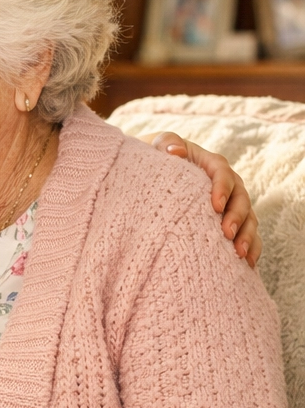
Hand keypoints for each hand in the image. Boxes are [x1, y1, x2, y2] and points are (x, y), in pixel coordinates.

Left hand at [147, 132, 260, 265]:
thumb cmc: (158, 158)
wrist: (157, 172)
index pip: (222, 173)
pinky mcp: (230, 220)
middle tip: (226, 234)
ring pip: (248, 218)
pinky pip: (247, 233)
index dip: (222, 188)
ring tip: (240, 254)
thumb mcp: (158, 146)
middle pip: (241, 198)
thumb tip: (175, 151)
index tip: (215, 206)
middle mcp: (228, 183)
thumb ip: (166, 143)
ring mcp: (232, 203)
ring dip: (247, 236)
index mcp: (211, 164)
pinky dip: (251, 247)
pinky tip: (247, 264)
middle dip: (237, 217)